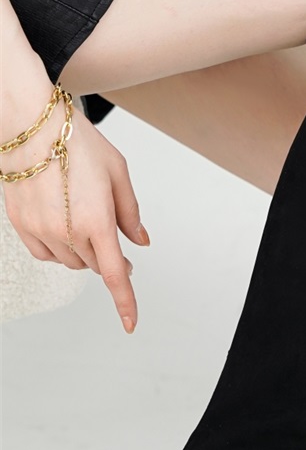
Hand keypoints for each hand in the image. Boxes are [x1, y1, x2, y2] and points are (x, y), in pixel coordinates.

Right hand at [3, 96, 149, 333]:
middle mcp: (67, 231)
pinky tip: (62, 229)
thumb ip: (131, 214)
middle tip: (110, 232)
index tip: (130, 324)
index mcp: (97, 221)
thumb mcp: (118, 173)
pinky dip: (59, 250)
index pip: (115, 275)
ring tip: (82, 217)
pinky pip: (46, 255)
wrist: (30, 124)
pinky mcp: (21, 224)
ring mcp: (41, 230)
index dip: (125, 303)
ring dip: (85, 252)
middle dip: (110, 257)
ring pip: (73, 263)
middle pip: (97, 266)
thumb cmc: (76, 142)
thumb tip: (140, 242)